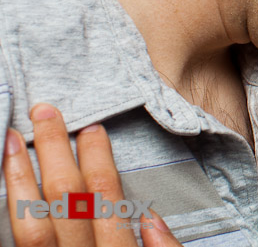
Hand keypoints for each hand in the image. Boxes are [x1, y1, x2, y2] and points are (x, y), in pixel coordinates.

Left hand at [3, 104, 180, 246]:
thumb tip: (152, 218)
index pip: (107, 198)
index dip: (97, 160)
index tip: (91, 130)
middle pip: (67, 200)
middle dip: (55, 151)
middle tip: (45, 113)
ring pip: (33, 220)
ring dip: (21, 174)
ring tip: (13, 138)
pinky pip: (20, 237)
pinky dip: (12, 205)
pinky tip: (7, 177)